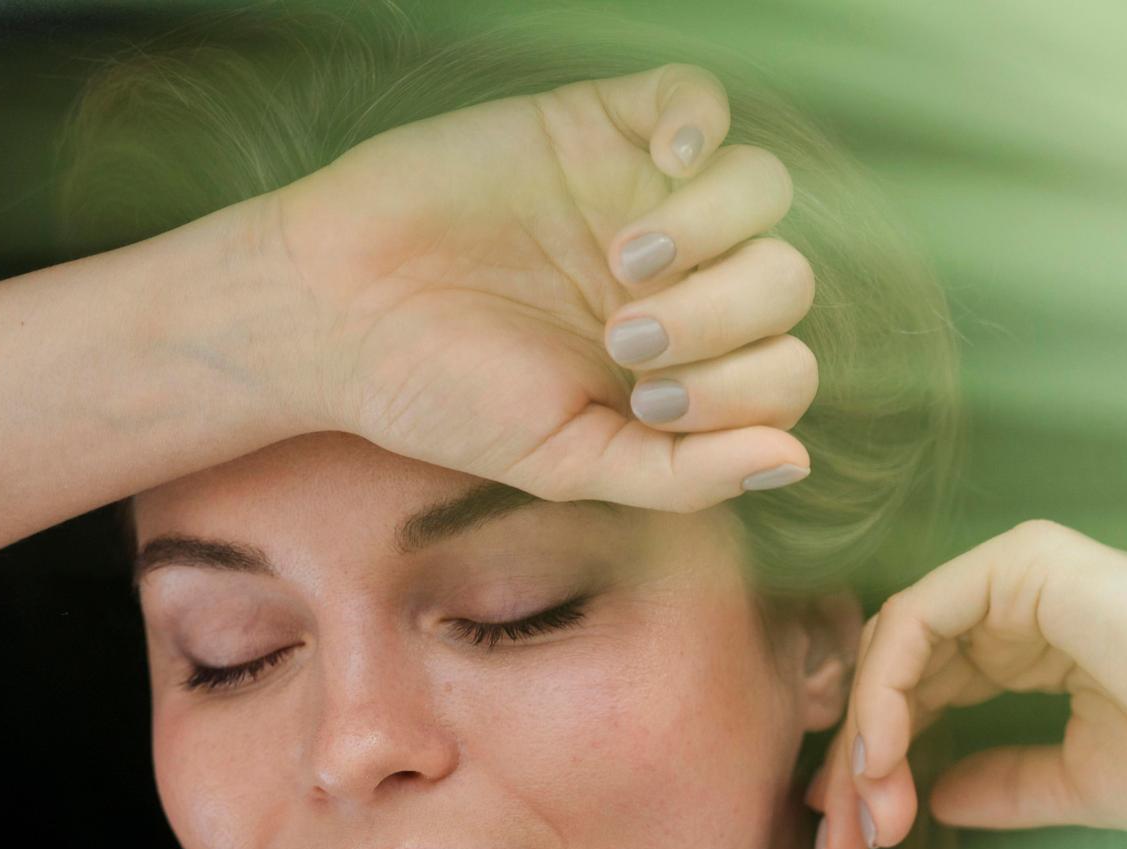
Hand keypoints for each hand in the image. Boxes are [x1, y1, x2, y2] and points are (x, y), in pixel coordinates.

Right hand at [259, 63, 814, 510]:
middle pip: (786, 279)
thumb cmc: (448, 397)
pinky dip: (700, 121)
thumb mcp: (570, 462)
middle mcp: (684, 279)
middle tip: (626, 338)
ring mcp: (645, 198)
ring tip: (624, 262)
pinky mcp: (596, 126)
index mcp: (689, 365)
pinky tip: (665, 162)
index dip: (742, 391)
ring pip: (760, 189)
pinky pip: (695, 96)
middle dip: (722, 319)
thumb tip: (794, 463)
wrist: (332, 318)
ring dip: (715, 231)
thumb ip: (685, 475)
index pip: (785, 370)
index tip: (644, 401)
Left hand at [807, 520, 1126, 848]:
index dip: (885, 766)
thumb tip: (934, 797)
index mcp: (1042, 642)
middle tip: (840, 843)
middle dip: (860, 763)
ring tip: (863, 818)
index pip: (931, 695)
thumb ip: (1005, 784)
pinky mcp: (1024, 564)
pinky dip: (885, 693)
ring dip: (866, 739)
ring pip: (897, 649)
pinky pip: (916, 622)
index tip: (857, 839)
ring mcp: (1022, 573)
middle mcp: (1024, 599)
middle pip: (902, 673)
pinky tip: (881, 760)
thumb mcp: (1078, 785)